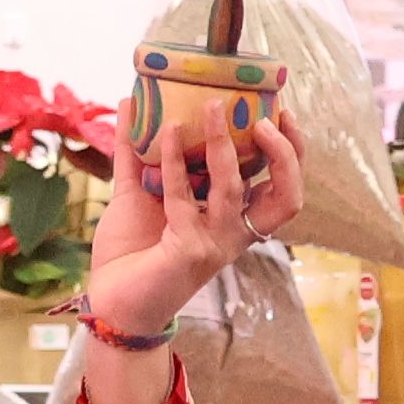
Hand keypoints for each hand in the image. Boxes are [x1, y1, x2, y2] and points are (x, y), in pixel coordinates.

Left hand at [77, 115, 301, 349]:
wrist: (111, 302)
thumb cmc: (131, 252)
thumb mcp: (138, 192)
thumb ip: (137, 150)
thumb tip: (130, 100)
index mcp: (233, 220)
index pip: (282, 188)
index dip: (291, 152)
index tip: (280, 113)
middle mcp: (233, 233)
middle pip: (285, 195)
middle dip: (284, 153)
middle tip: (262, 117)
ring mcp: (214, 243)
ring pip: (234, 187)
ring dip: (223, 143)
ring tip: (211, 106)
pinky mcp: (188, 250)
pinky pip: (184, 195)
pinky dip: (175, 160)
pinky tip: (166, 133)